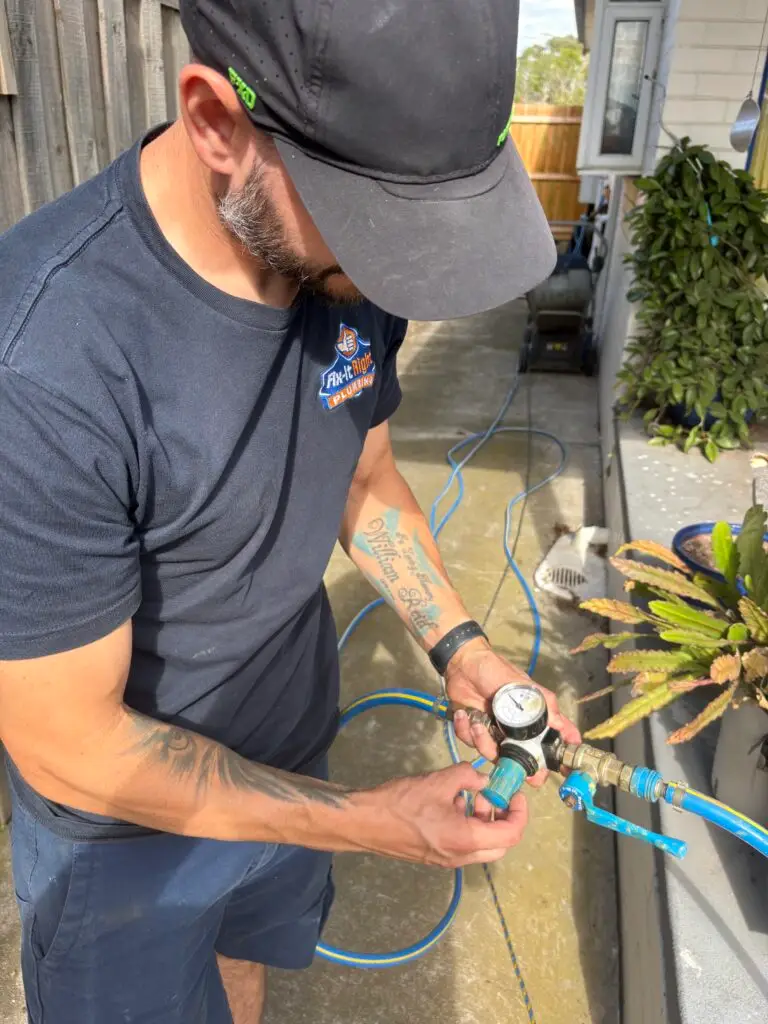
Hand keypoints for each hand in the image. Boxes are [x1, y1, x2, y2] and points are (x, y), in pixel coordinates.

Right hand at [349, 762, 527, 867]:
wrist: (366, 822)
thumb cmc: (402, 803)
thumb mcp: (439, 781)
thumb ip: (467, 777)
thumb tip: (483, 779)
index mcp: (465, 840)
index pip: (510, 835)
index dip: (519, 813)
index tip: (514, 792)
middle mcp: (460, 857)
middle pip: (500, 845)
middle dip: (503, 818)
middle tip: (494, 795)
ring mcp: (447, 860)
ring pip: (482, 846)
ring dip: (484, 821)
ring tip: (470, 795)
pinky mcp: (435, 856)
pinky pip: (464, 844)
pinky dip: (469, 825)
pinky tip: (452, 803)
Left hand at [445, 640, 580, 787]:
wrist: (463, 663)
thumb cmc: (495, 670)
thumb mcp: (521, 683)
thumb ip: (543, 703)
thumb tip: (562, 725)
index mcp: (529, 721)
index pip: (548, 743)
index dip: (555, 759)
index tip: (561, 771)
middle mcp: (513, 731)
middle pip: (521, 759)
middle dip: (517, 767)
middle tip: (513, 767)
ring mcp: (493, 733)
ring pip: (492, 753)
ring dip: (482, 741)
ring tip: (477, 722)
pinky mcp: (473, 730)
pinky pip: (471, 741)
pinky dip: (465, 729)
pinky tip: (463, 714)